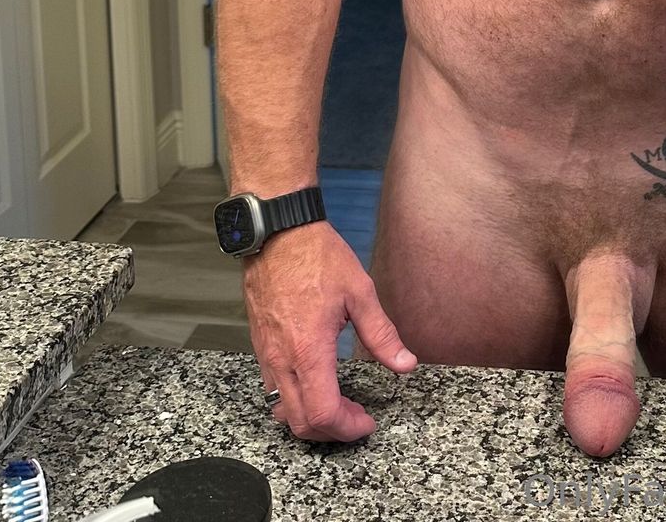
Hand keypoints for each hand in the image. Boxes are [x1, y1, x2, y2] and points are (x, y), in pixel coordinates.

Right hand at [242, 220, 415, 441]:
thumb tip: (405, 363)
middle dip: (332, 431)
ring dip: (310, 419)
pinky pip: (272, 389)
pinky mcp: (260, 345)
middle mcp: (282, 360)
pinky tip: (314, 384)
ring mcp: (266, 355)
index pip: (324, 414)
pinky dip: (294, 401)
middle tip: (356, 419)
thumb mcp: (359, 292)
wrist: (278, 233)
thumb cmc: (317, 257)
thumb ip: (382, 334)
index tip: (367, 422)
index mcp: (309, 351)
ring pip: (282, 410)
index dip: (348, 428)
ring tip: (337, 406)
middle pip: (300, 423)